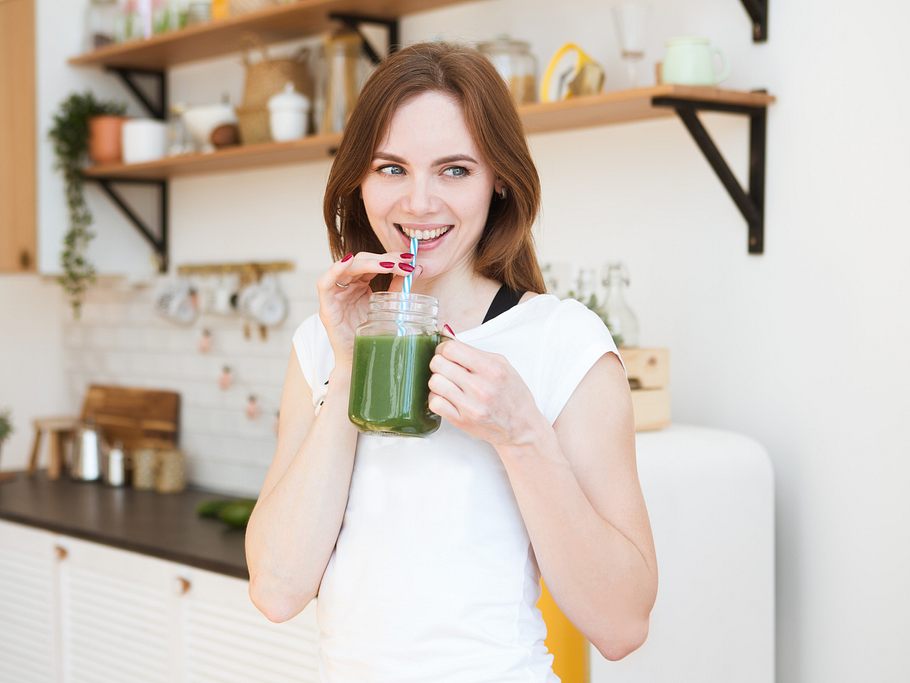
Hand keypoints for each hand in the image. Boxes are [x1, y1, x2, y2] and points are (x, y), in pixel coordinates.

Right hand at [317, 251, 421, 365]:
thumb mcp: (389, 308)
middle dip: (383, 259)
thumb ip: (398, 289)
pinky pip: (324, 283)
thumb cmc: (373, 337)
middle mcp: (347, 287)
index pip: (374, 263)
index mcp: (361, 285)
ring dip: (368, 262)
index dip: (391, 258)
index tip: (409, 260)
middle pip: (362, 261)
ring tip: (388, 265)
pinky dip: (334, 270)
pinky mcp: (327, 307)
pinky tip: (348, 262)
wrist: (360, 361)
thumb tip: (417, 269)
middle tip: (404, 262)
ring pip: (347, 268)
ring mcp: (336, 295)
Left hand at [427, 337, 542, 446]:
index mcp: (492, 369)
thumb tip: (447, 336)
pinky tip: (447, 397)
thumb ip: (474, 352)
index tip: (447, 353)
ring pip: (434, 382)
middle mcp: (480, 387)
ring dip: (438, 381)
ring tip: (449, 384)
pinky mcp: (461, 421)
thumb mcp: (502, 365)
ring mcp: (470, 406)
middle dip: (440, 363)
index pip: (451, 349)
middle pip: (438, 364)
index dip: (444, 349)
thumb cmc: (513, 395)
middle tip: (447, 368)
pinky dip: (437, 398)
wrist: (521, 427)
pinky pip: (435, 403)